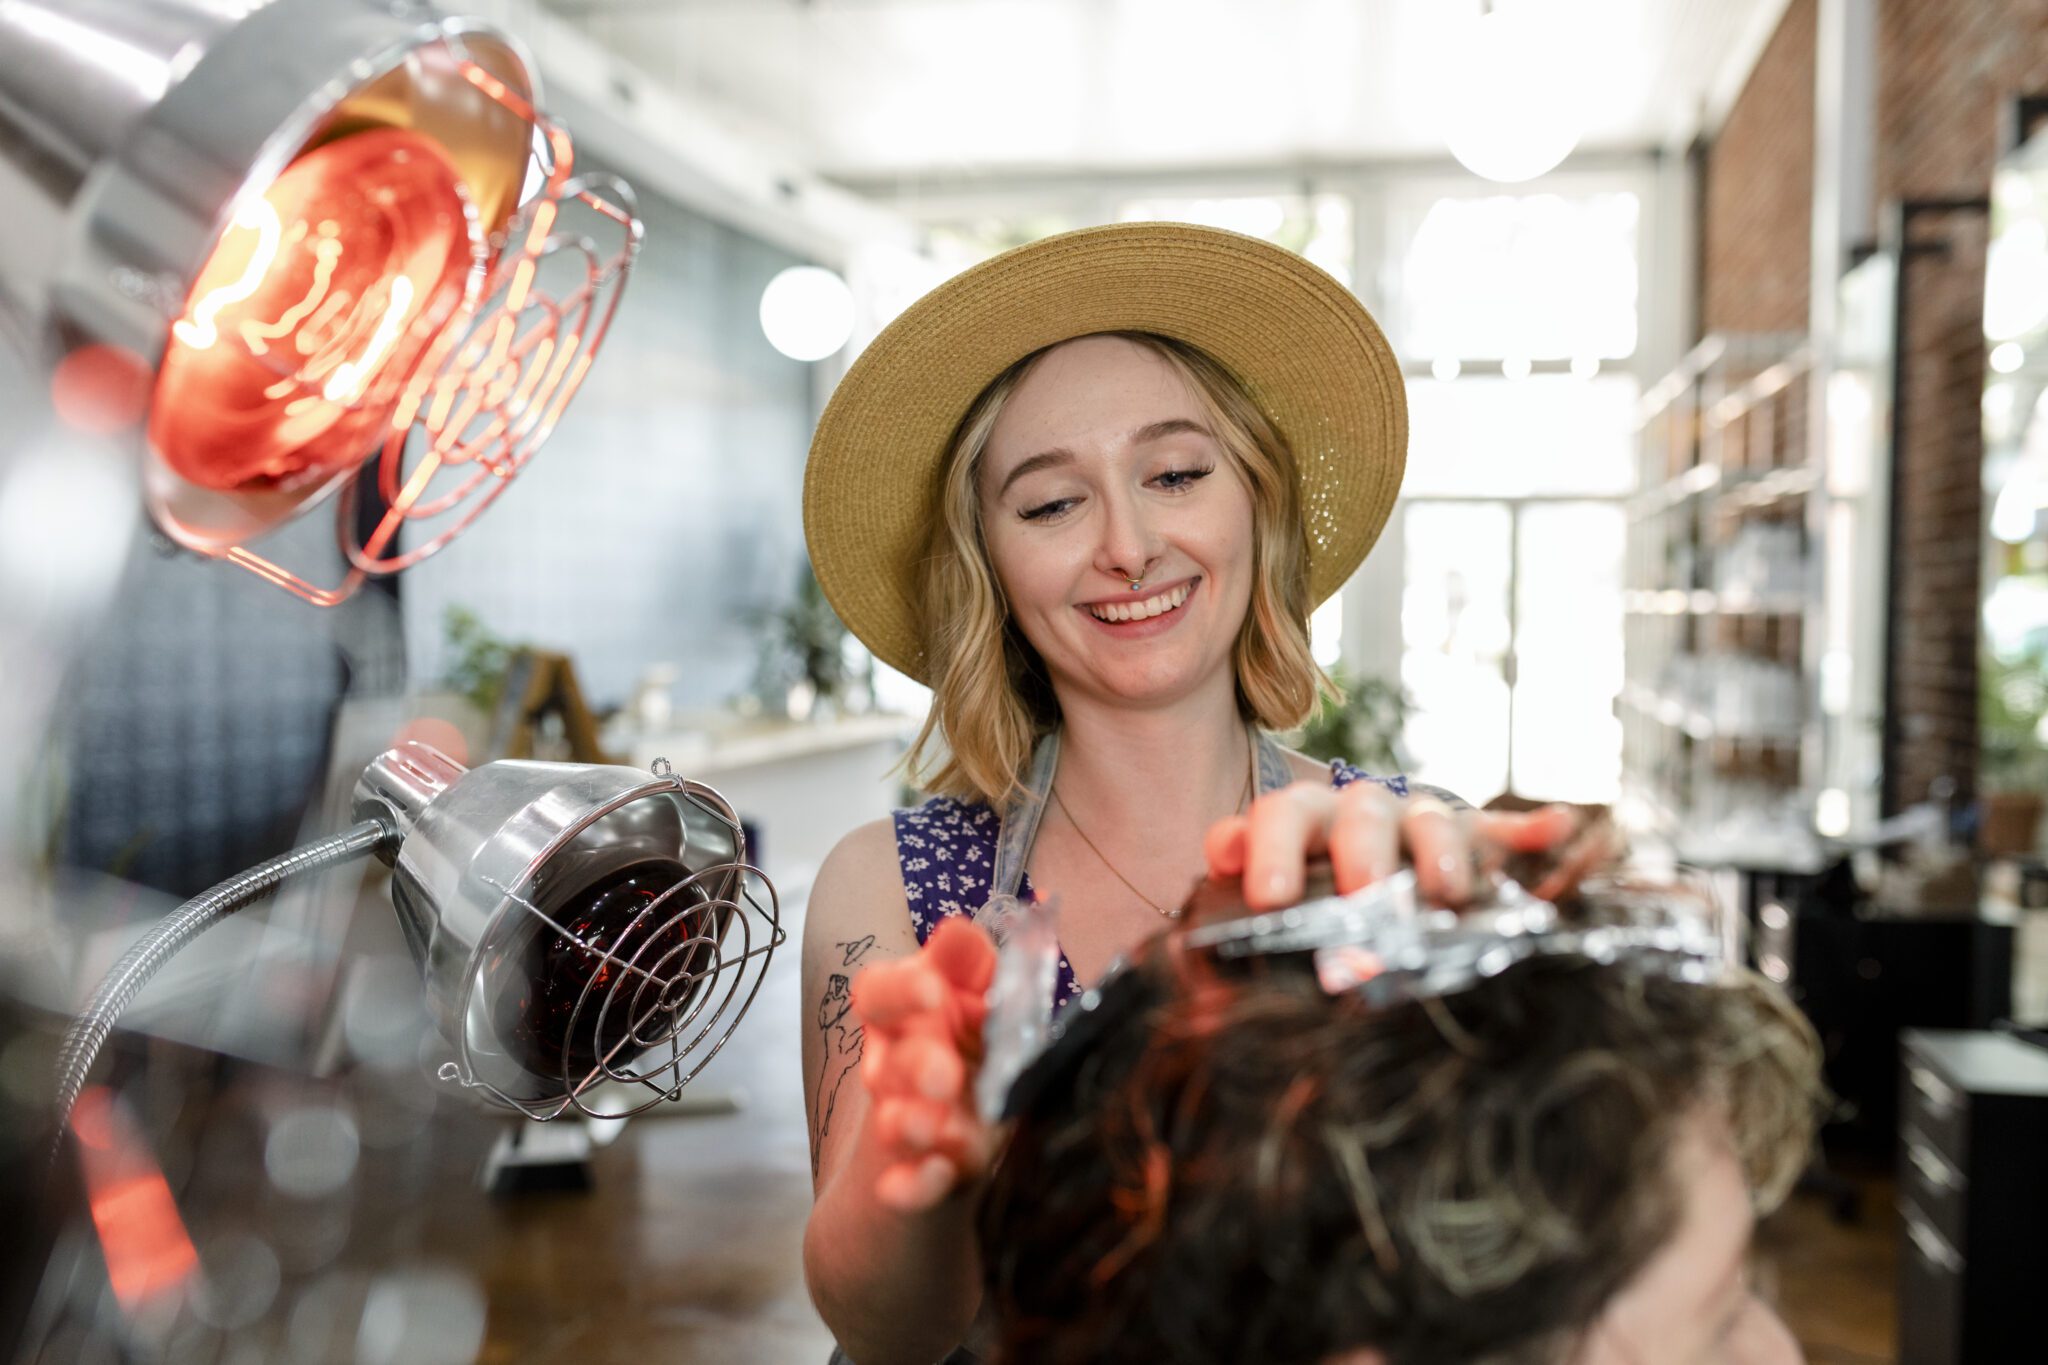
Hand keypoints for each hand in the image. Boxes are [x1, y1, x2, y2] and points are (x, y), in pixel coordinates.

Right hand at [848, 916, 999, 1211]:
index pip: (878, 992)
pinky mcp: (919, 1182)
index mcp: (907, 1019)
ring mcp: (905, 1128)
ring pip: (893, 1122)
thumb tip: (959, 928)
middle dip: (914, 1064)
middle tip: (945, 1075)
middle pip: (887, 1061)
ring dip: (911, 1124)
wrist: (949, 1161)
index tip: (931, 989)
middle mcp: (895, 1071)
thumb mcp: (982, 1011)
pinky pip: (907, 1186)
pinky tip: (938, 1177)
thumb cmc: (973, 1064)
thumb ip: (972, 970)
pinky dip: (916, 1185)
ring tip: (937, 1125)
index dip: (899, 990)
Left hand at [1203, 781, 1619, 910]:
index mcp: (1293, 825)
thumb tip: (1200, 918)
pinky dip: (1530, 832)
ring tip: (1447, 891)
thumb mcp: (1256, 919)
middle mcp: (1353, 816)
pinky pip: (1502, 833)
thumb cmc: (1298, 914)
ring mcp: (1415, 826)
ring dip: (1439, 850)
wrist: (1349, 882)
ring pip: (1425, 819)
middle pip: (1354, 814)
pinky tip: (1559, 827)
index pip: (1271, 820)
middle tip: (1362, 897)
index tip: (1264, 893)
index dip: (1264, 847)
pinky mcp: (1472, 843)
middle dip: (1358, 854)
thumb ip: (1228, 923)